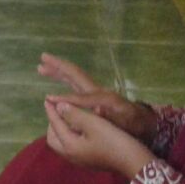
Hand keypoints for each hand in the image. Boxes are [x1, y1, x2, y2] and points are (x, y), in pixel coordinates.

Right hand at [38, 53, 156, 142]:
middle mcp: (98, 91)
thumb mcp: (125, 124)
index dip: (65, 98)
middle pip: (76, 75)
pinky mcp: (93, 94)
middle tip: (42, 57)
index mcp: (104, 98)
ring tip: (41, 66)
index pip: (81, 97)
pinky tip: (55, 76)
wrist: (143, 122)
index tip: (48, 99)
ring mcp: (95, 91)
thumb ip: (112, 118)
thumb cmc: (133, 126)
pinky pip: (75, 82)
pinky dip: (63, 77)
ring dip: (58, 70)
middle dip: (59, 67)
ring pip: (74, 77)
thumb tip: (98, 110)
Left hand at [44, 100, 154, 177]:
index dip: (52, 111)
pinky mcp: (88, 161)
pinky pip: (72, 146)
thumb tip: (59, 106)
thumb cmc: (114, 141)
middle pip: (53, 138)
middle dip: (53, 123)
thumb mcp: (94, 124)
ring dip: (62, 129)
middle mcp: (70, 156)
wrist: (134, 162)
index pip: (55, 125)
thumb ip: (74, 114)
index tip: (48, 100)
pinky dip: (71, 135)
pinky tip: (81, 127)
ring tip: (69, 116)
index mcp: (69, 146)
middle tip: (59, 110)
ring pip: (62, 143)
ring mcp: (79, 160)